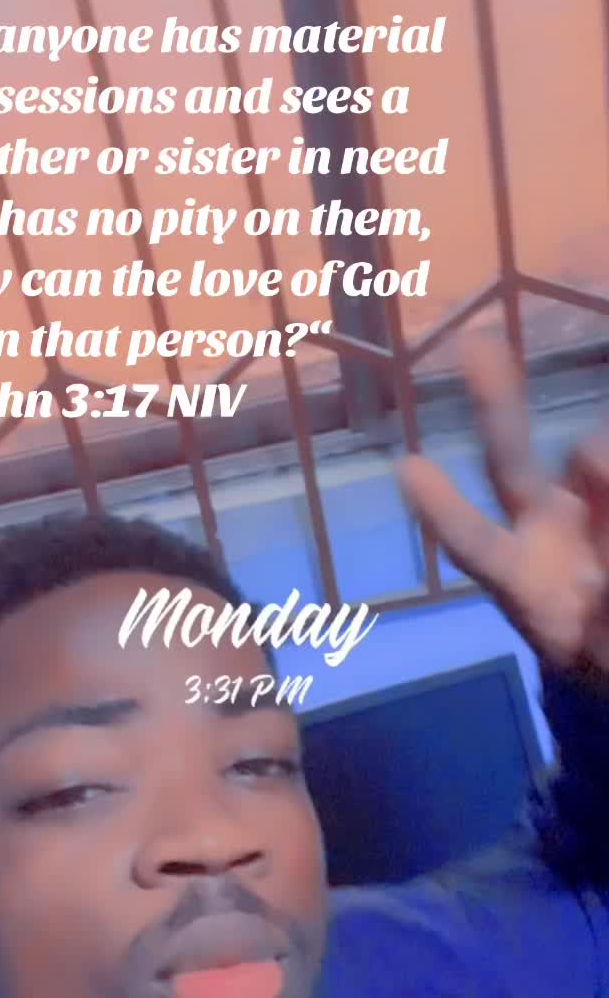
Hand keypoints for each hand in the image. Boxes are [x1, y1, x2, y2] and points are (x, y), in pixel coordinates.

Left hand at [397, 338, 608, 671]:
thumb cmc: (597, 648)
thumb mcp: (595, 650)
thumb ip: (603, 604)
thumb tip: (598, 473)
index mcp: (521, 581)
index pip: (478, 545)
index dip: (446, 512)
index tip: (408, 468)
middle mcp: (542, 531)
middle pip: (509, 462)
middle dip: (494, 405)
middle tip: (474, 347)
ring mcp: (582, 505)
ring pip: (591, 456)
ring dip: (599, 466)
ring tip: (601, 553)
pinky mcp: (600, 485)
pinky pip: (598, 462)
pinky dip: (602, 475)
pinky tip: (599, 505)